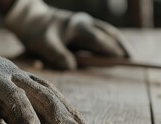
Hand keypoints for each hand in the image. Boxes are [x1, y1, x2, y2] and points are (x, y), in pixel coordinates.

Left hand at [4, 0, 130, 69]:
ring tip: (127, 56)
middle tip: (132, 59)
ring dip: (116, 44)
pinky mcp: (79, 28)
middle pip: (109, 34)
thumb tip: (72, 67)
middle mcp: (84, 23)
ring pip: (106, 33)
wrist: (28, 19)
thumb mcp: (44, 45)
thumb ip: (58, 56)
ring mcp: (83, 24)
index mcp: (79, 26)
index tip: (125, 60)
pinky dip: (106, 43)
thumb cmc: (36, 32)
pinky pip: (98, 36)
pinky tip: (109, 53)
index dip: (113, 51)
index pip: (101, 40)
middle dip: (121, 46)